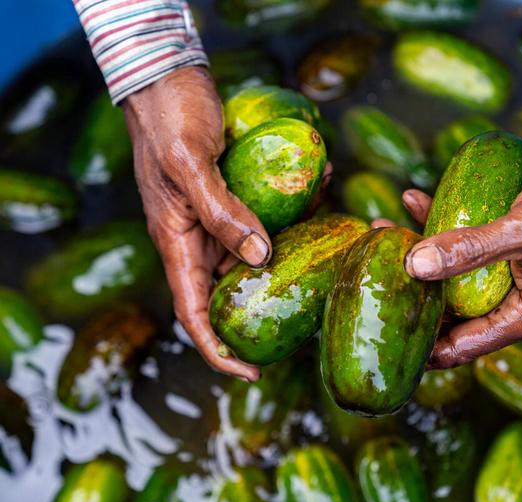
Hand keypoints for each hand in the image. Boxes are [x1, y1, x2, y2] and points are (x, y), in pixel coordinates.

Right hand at [122, 67, 331, 380]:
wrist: (166, 78)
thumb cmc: (168, 118)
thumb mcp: (190, 165)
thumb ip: (222, 212)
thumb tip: (260, 257)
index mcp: (176, 243)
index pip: (193, 313)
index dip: (218, 350)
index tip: (251, 373)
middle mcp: (197, 239)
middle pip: (230, 293)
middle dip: (264, 311)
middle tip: (306, 319)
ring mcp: (217, 219)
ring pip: (254, 256)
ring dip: (288, 257)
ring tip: (324, 253)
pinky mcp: (235, 197)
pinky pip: (265, 218)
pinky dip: (292, 215)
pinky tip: (319, 195)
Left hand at [392, 148, 521, 369]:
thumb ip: (471, 249)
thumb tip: (414, 266)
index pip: (460, 348)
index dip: (419, 342)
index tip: (379, 325)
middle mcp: (515, 305)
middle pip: (450, 310)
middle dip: (412, 288)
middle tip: (375, 264)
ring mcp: (511, 278)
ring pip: (453, 276)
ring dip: (420, 252)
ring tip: (385, 227)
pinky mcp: (508, 251)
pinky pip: (466, 247)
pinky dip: (441, 227)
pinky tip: (414, 201)